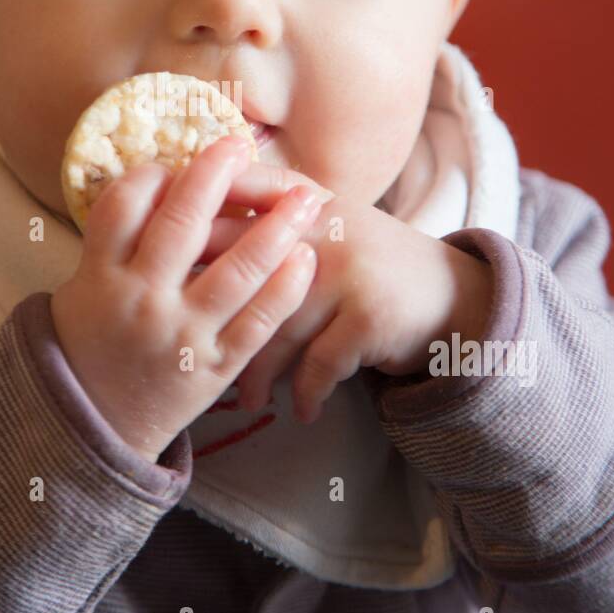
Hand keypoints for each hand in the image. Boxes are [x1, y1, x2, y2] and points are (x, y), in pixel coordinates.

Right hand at [49, 137, 326, 460]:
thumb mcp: (82, 288)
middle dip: (215, 177)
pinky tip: (306, 259)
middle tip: (240, 145)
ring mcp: (179, 336)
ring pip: (234, 272)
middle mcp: (139, 301)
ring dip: (275, 229)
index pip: (124, 204)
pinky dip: (284, 290)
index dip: (155, 172)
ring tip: (305, 199)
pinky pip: (257, 323)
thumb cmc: (91, 343)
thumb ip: (116, 241)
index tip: (178, 158)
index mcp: (99, 276)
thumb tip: (164, 179)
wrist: (91, 427)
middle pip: (181, 225)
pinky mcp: (212, 370)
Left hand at [200, 163, 493, 423]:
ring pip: (276, 329)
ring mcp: (343, 270)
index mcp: (299, 201)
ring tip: (247, 401)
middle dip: (211, 320)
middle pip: (241, 273)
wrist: (454, 294)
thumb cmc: (366, 268)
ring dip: (259, 374)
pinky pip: (319, 366)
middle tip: (184, 359)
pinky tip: (303, 411)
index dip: (188, 245)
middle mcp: (318, 228)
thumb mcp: (322, 231)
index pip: (227, 211)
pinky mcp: (367, 315)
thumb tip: (178, 242)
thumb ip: (263, 227)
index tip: (160, 282)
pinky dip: (308, 393)